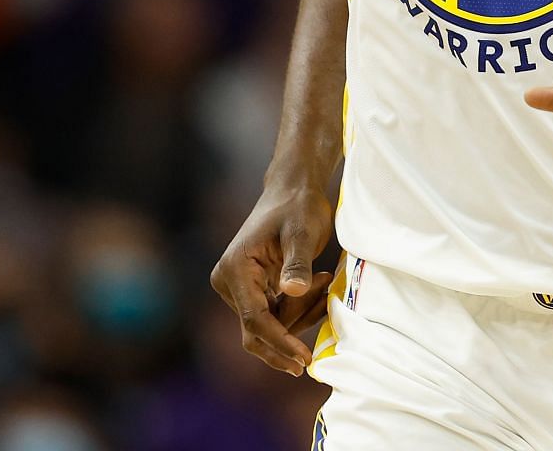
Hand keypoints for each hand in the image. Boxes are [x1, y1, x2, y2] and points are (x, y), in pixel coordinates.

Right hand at [209, 182, 334, 376]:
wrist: (294, 192)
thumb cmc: (299, 207)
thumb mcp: (303, 232)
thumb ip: (297, 262)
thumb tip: (292, 291)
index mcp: (234, 270)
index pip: (255, 319)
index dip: (280, 342)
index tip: (304, 360)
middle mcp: (229, 284)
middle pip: (259, 329)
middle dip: (293, 327)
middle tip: (323, 295)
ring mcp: (238, 290)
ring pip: (270, 325)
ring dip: (301, 313)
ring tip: (322, 277)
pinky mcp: (252, 292)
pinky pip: (275, 316)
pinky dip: (299, 309)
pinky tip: (317, 285)